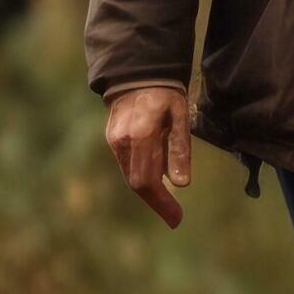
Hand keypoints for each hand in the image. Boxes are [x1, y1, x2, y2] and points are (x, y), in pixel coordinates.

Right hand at [105, 85, 193, 229]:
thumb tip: (181, 184)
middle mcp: (122, 142)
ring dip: (149, 193)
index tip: (176, 218)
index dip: (161, 203)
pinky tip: (157, 185)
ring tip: (169, 207)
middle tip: (175, 218)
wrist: (136, 74)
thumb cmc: (165, 94)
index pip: (147, 180)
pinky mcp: (112, 140)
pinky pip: (127, 166)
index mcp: (141, 136)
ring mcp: (114, 141)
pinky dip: (142, 178)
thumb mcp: (181, 116)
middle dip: (156, 203)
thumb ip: (179, 149)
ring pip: (131, 176)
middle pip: (137, 183)